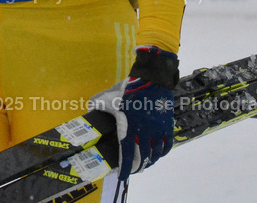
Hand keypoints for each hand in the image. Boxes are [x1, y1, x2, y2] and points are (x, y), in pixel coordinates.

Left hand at [93, 46, 177, 179]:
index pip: (127, 155)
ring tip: (146, 163)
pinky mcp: (166, 125)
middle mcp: (144, 134)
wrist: (151, 79)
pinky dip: (163, 152)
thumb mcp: (109, 97)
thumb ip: (98, 104)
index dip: (125, 168)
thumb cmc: (129, 89)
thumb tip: (89, 107)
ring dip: (151, 160)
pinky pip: (167, 144)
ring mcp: (157, 130)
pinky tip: (159, 153)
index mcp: (129, 129)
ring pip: (156, 153)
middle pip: (143, 157)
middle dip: (138, 167)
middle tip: (134, 170)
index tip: (122, 176)